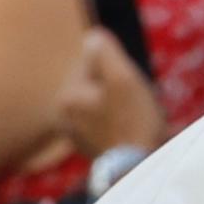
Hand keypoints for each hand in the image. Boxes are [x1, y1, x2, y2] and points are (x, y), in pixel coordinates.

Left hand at [50, 24, 164, 160]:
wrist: (139, 167)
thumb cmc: (133, 120)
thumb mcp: (122, 78)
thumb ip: (104, 53)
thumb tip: (92, 36)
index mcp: (66, 96)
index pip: (92, 61)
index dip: (117, 66)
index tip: (129, 85)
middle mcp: (64, 115)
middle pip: (98, 81)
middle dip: (120, 85)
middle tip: (136, 102)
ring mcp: (76, 132)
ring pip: (105, 99)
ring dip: (124, 101)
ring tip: (137, 115)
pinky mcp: (91, 145)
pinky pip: (109, 119)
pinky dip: (123, 118)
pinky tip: (134, 127)